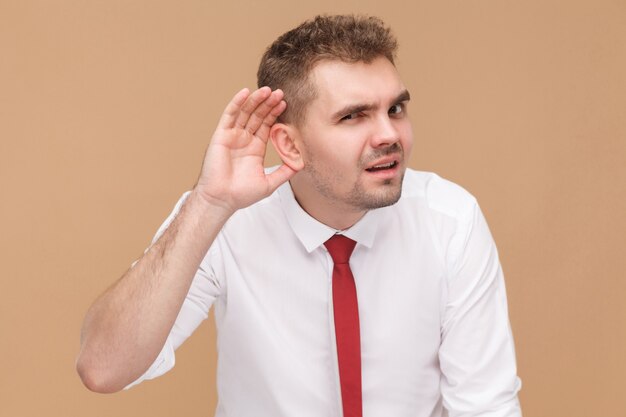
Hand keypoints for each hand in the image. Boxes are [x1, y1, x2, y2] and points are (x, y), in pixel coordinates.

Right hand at [194, 87, 296, 212]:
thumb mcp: (270, 183)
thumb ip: (285, 172)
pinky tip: (246, 92)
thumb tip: (302, 165)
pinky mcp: (221, 135)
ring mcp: (232, 136)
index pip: (266, 125)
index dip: (275, 114)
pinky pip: (229, 115)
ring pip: (245, 112)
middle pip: (257, 115)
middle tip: (280, 93)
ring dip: (256, 100)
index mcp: (255, 148)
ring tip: (267, 90)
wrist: (222, 200)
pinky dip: (237, 103)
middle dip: (268, 104)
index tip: (285, 104)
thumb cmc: (242, 194)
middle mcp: (244, 139)